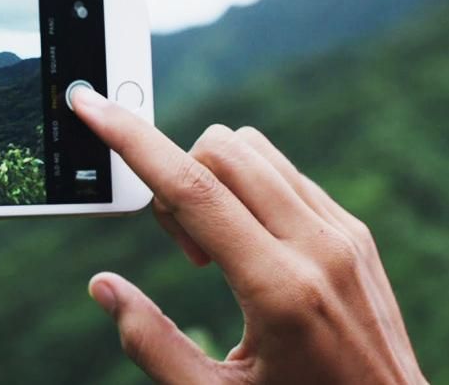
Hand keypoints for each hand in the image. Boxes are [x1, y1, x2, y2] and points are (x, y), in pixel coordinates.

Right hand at [71, 87, 424, 383]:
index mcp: (279, 290)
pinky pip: (285, 174)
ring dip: (213, 181)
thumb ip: (152, 343)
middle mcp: (318, 248)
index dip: (132, 140)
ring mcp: (343, 234)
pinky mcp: (355, 232)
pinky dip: (248, 192)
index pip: (192, 188)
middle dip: (177, 178)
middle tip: (186, 254)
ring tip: (216, 255)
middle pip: (222, 150)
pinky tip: (248, 251)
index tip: (92, 105)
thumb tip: (101, 286)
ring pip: (255, 151)